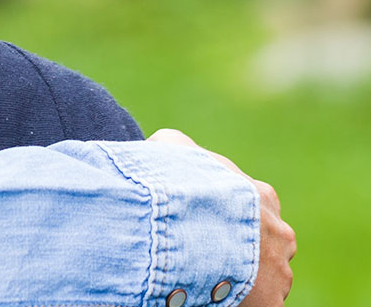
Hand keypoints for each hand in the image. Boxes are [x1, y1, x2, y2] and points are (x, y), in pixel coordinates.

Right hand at [148, 129, 293, 306]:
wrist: (189, 223)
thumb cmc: (178, 184)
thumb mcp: (169, 149)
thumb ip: (174, 148)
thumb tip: (160, 148)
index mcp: (260, 197)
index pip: (250, 208)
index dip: (224, 218)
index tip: (201, 225)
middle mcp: (278, 233)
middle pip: (262, 245)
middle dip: (238, 252)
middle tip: (203, 258)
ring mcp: (279, 270)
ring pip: (264, 278)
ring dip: (240, 281)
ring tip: (203, 281)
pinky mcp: (271, 302)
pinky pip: (259, 305)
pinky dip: (239, 303)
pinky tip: (209, 298)